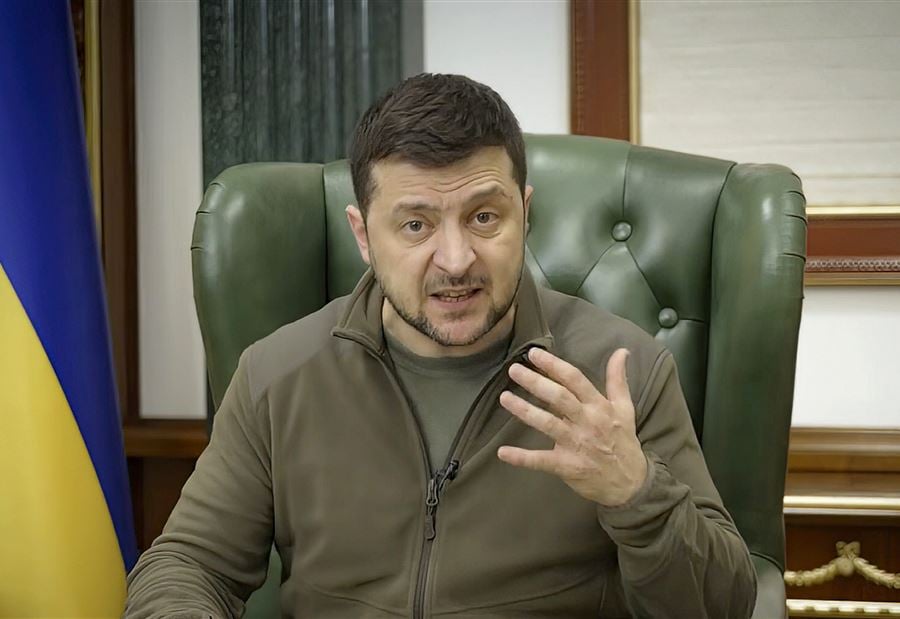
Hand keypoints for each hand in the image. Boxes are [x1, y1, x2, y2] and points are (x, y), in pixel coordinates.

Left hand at [497, 347, 647, 506]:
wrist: (631, 484)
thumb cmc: (623, 442)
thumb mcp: (625, 409)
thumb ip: (618, 380)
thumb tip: (621, 351)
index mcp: (599, 406)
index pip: (575, 380)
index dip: (554, 365)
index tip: (534, 354)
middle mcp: (587, 422)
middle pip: (559, 398)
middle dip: (535, 382)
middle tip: (513, 370)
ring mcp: (576, 445)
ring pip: (547, 424)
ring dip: (524, 411)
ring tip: (504, 398)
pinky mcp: (567, 466)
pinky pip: (541, 461)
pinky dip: (522, 457)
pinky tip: (502, 452)